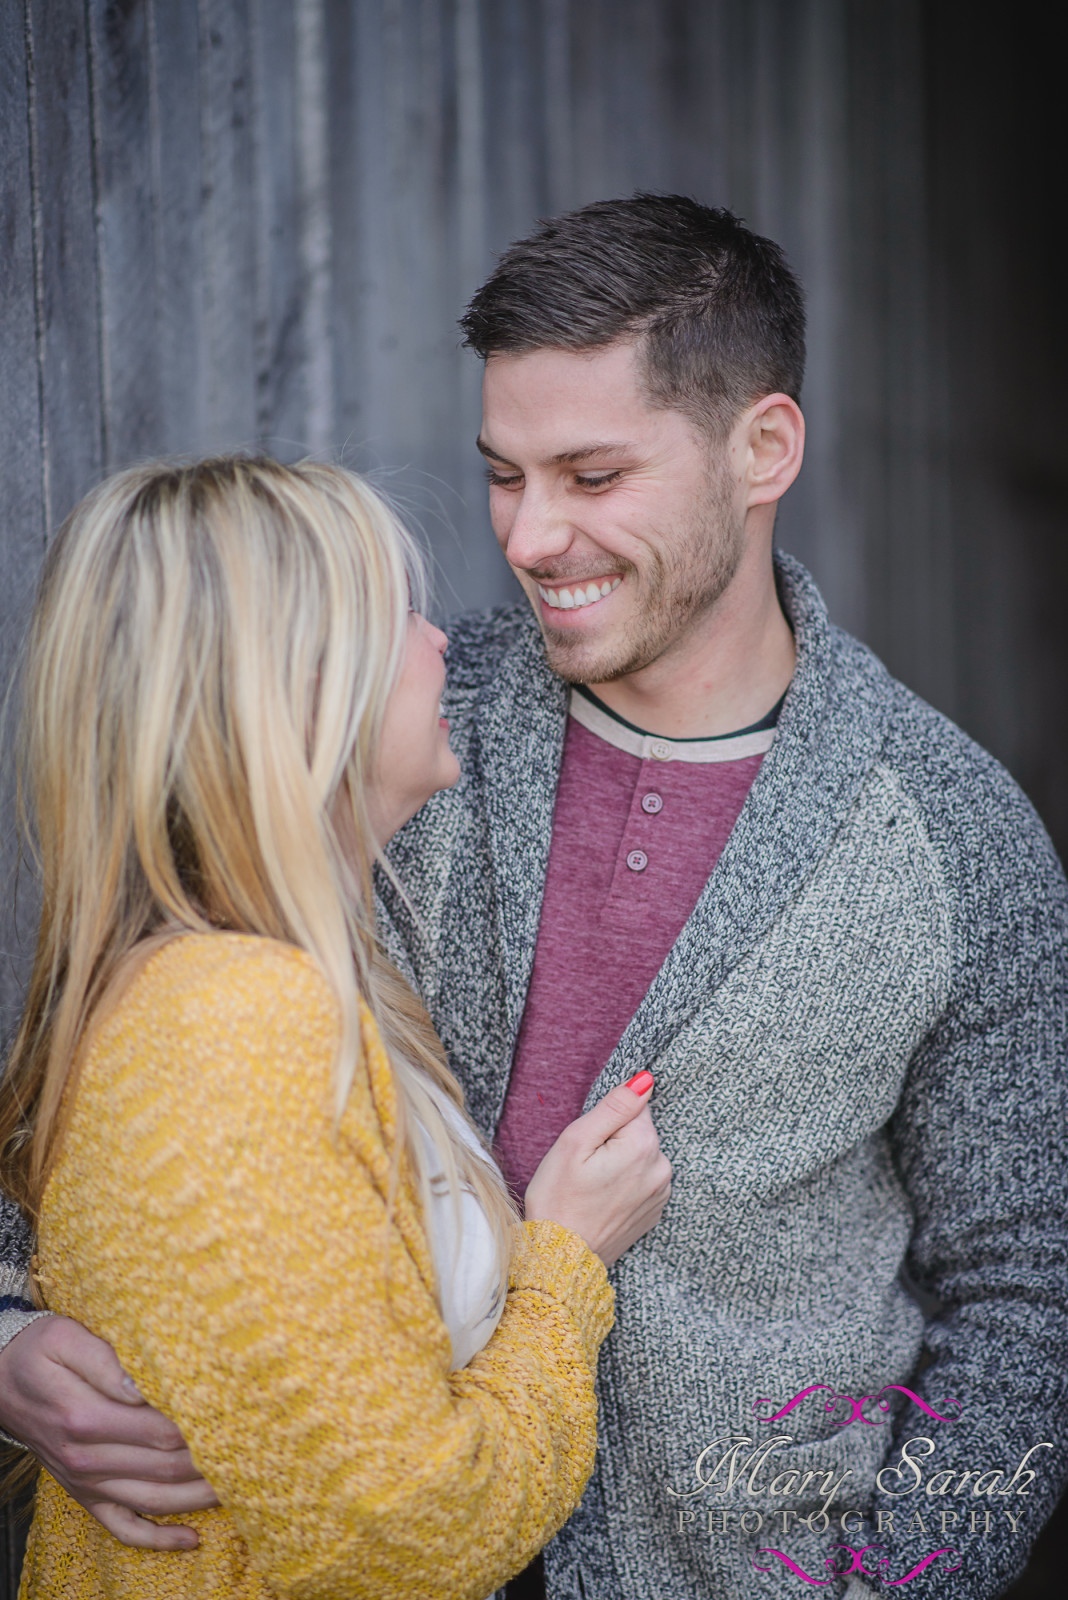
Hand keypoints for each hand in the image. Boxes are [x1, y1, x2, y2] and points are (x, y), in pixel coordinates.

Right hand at [0, 1315, 218, 1548]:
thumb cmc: (36, 1350)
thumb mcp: (65, 1338)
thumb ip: (106, 1361)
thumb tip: (142, 1385)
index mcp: (84, 1417)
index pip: (159, 1430)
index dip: (202, 1429)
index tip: (239, 1419)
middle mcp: (85, 1458)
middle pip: (164, 1469)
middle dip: (212, 1463)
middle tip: (257, 1452)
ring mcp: (84, 1482)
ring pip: (152, 1502)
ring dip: (198, 1501)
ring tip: (241, 1489)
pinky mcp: (83, 1494)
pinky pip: (121, 1527)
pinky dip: (157, 1539)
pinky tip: (192, 1539)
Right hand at [524, 1072, 671, 1266]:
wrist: (561, 1258)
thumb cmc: (559, 1198)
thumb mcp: (576, 1141)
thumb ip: (614, 1106)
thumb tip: (645, 1079)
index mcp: (644, 1146)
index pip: (634, 1105)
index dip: (606, 1118)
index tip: (589, 1142)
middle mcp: (661, 1168)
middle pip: (639, 1131)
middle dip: (613, 1139)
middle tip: (585, 1165)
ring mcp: (660, 1193)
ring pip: (640, 1155)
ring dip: (620, 1161)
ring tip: (592, 1185)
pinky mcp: (653, 1211)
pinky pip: (642, 1180)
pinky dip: (624, 1182)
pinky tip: (602, 1199)